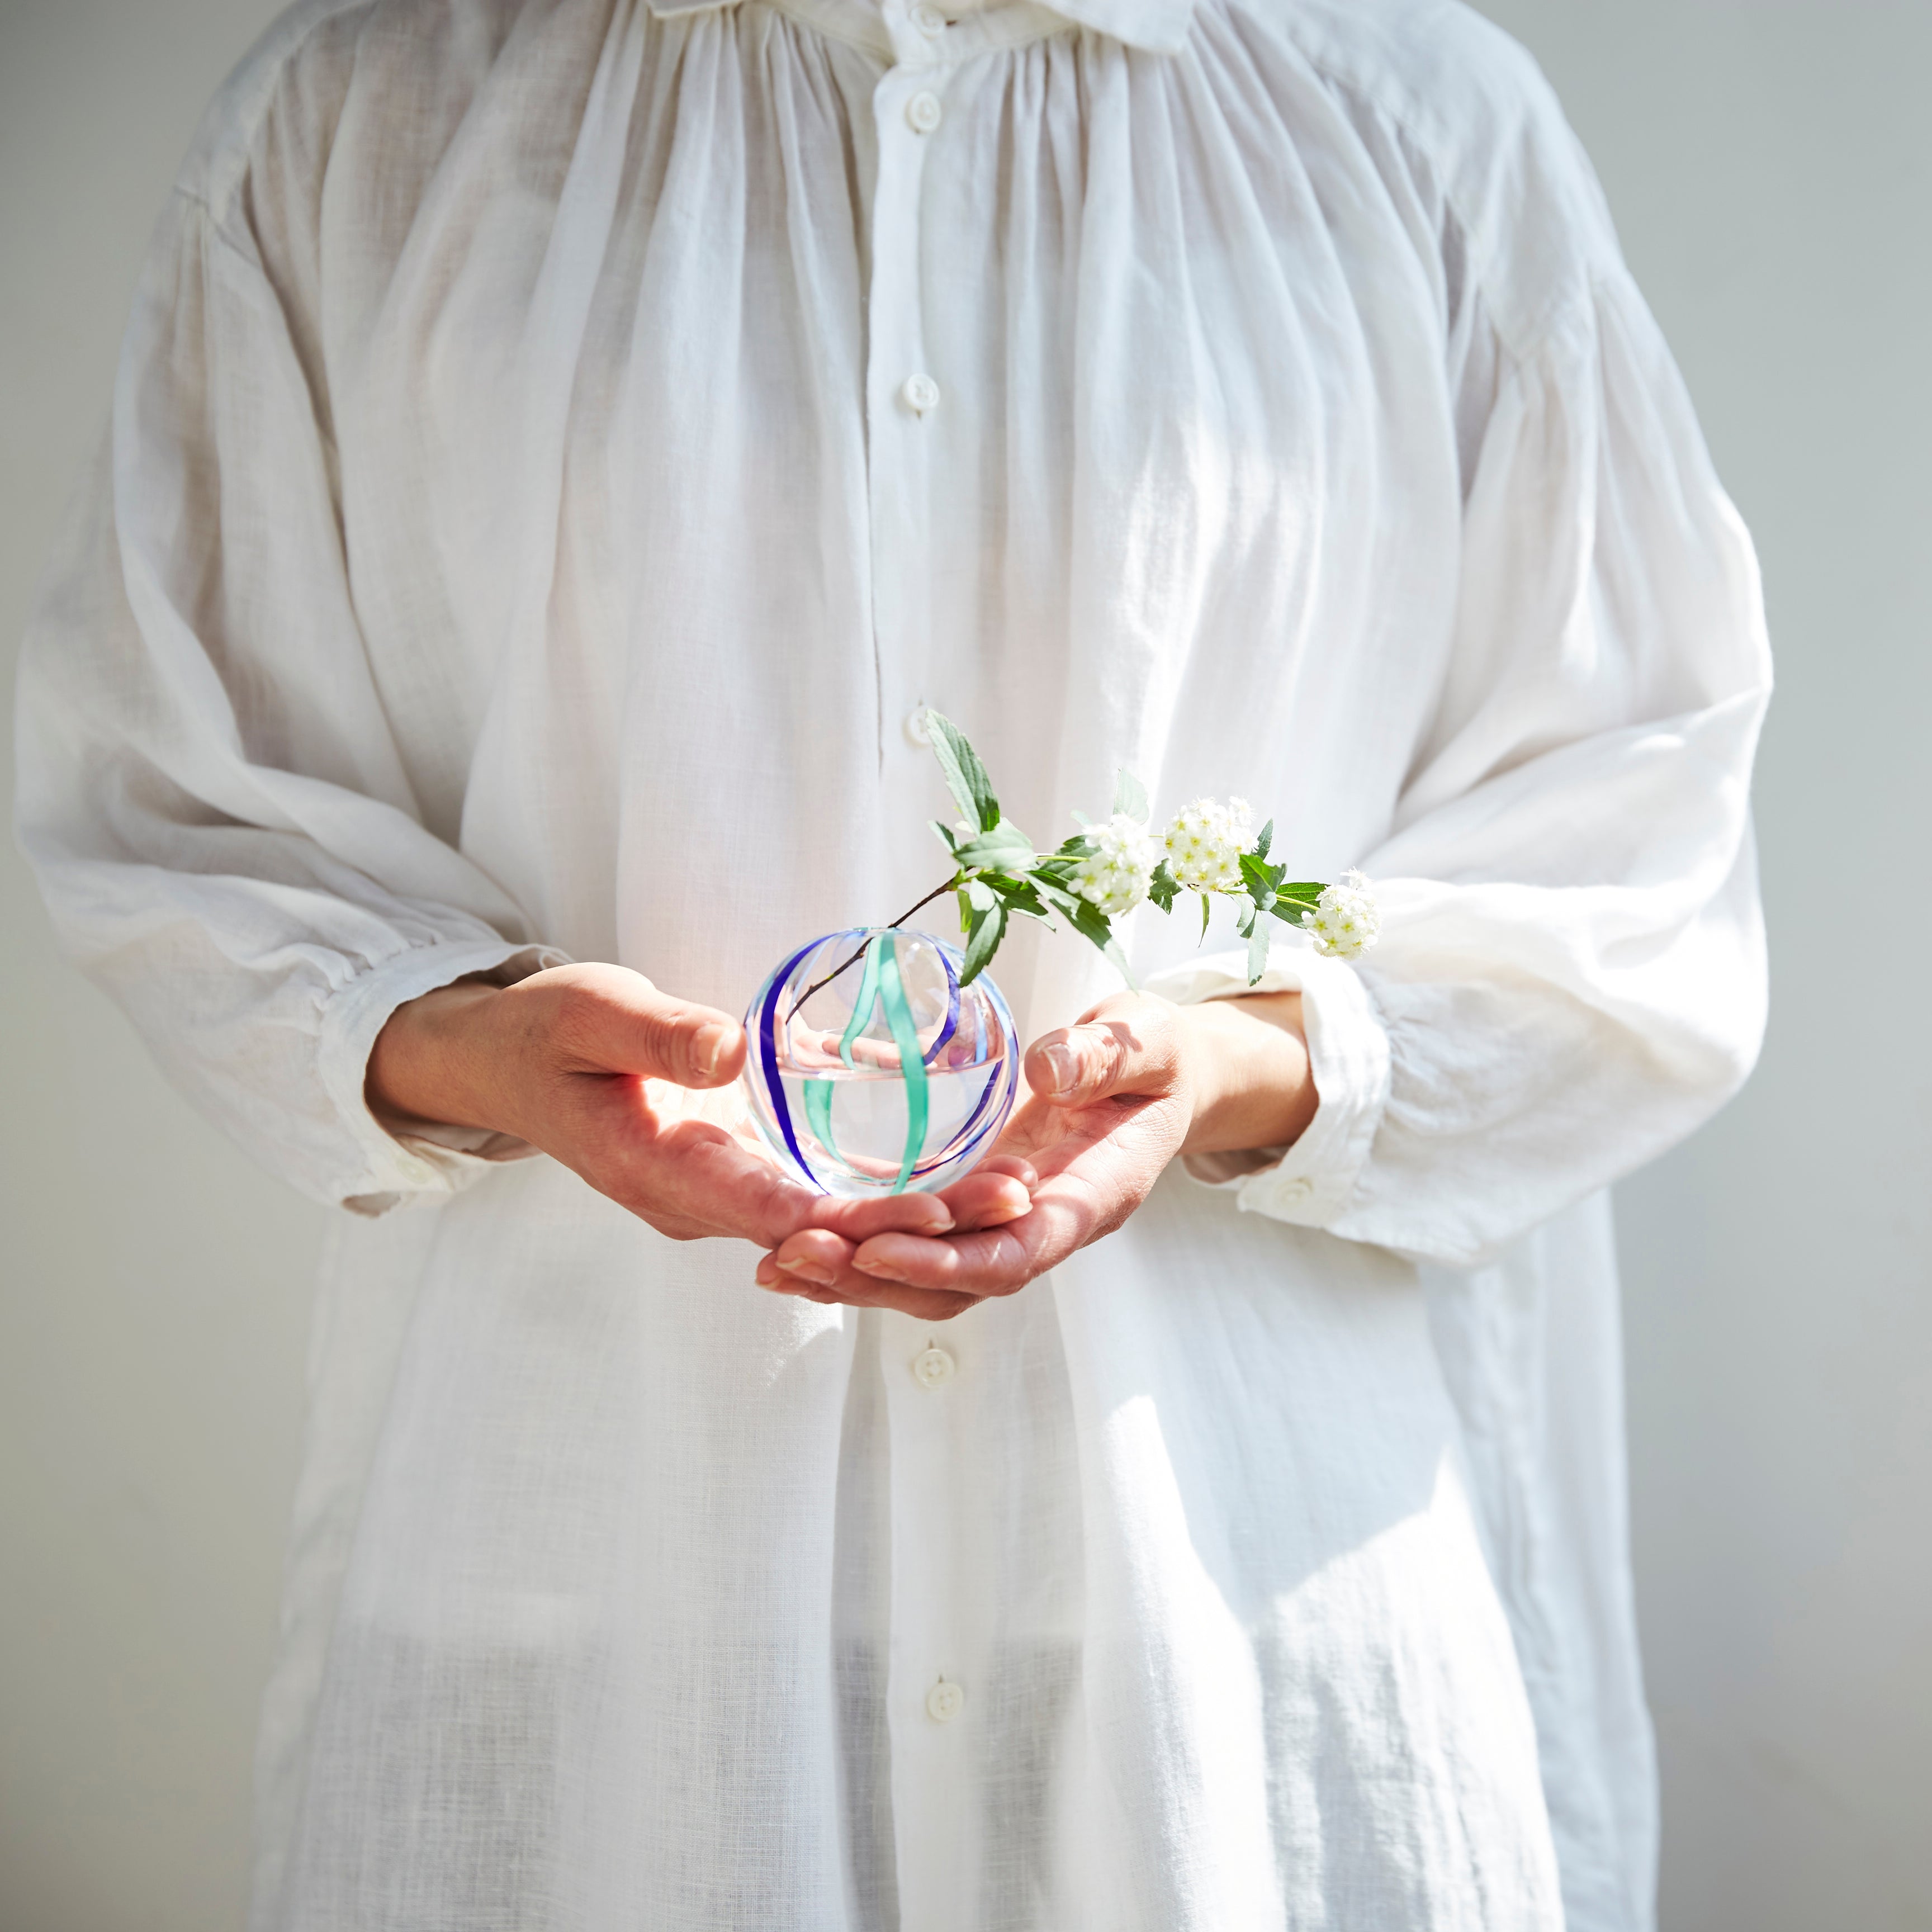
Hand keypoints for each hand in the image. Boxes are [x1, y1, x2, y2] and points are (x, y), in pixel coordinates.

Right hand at [366, 962, 1032, 1250]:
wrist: (511, 1067)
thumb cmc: (546, 1033)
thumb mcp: (590, 1013)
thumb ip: (661, 1036)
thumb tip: (734, 1052)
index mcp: (660, 1171)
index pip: (770, 1211)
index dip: (855, 1217)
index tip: (932, 1213)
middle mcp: (698, 1202)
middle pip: (821, 1232)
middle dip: (915, 1225)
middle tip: (1012, 1199)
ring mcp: (721, 1196)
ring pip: (829, 1225)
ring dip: (915, 1218)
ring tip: (1009, 1195)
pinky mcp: (738, 1176)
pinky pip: (819, 1200)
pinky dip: (884, 1196)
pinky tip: (958, 1180)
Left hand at [754, 988, 1316, 1319]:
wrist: (1162, 1078)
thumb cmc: (1158, 1058)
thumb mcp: (1146, 1044)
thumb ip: (1103, 1058)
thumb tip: (1046, 1068)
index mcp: (1093, 1198)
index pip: (1016, 1254)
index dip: (945, 1261)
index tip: (875, 1250)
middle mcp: (1045, 1226)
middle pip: (956, 1283)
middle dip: (875, 1279)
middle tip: (792, 1256)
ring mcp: (1009, 1222)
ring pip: (929, 1276)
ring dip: (853, 1277)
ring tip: (775, 1263)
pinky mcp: (978, 1205)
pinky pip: (918, 1241)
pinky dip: (859, 1249)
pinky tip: (795, 1239)